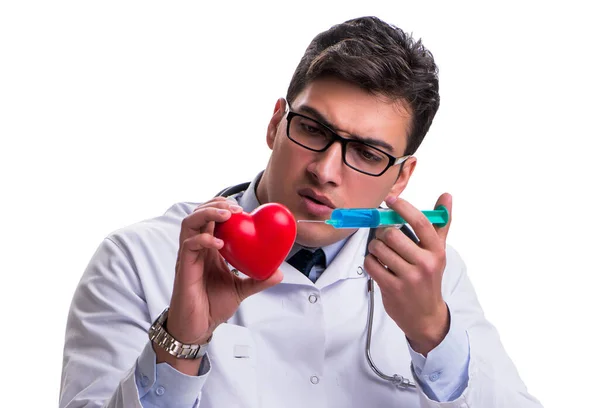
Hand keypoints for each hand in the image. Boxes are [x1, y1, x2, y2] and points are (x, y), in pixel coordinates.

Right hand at [155, 197, 283, 372]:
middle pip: (198, 214)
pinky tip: (219, 244)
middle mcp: (197, 248)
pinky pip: (189, 245)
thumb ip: (258, 280)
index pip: (211, 218)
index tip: (242, 209)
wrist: (198, 327)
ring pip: (189, 223)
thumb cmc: (213, 306)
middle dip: (216, 204)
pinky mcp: (184, 268)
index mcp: (209, 248)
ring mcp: (189, 256)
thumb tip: (280, 273)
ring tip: (227, 215)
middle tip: (236, 209)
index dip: (222, 207)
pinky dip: (204, 240)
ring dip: (208, 214)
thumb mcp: (241, 290)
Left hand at [364, 193, 451, 355]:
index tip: (391, 199)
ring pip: (378, 248)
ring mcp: (408, 277)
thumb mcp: (438, 252)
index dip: (403, 207)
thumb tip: (446, 196)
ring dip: (374, 248)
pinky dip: (370, 262)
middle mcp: (425, 263)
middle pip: (391, 234)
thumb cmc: (430, 279)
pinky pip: (371, 264)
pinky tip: (378, 265)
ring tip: (381, 253)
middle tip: (383, 237)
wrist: (426, 316)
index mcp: (436, 251)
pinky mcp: (392, 288)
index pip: (421, 222)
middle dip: (381, 233)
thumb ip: (441, 224)